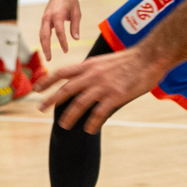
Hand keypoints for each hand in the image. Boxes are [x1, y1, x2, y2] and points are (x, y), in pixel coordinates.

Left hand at [33, 47, 164, 133]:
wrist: (149, 57)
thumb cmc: (130, 59)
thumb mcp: (104, 61)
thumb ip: (92, 70)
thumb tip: (83, 79)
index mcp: (89, 65)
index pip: (62, 72)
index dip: (47, 80)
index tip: (37, 88)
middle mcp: (92, 75)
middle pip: (66, 89)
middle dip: (51, 100)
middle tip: (40, 109)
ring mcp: (103, 86)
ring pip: (80, 103)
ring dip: (70, 116)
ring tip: (63, 125)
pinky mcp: (116, 95)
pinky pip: (99, 112)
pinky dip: (92, 122)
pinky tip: (89, 130)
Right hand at [38, 0, 81, 60]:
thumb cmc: (70, 1)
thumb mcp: (76, 13)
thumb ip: (75, 26)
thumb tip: (76, 39)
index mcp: (57, 15)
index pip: (59, 32)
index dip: (63, 42)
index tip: (66, 51)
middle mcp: (48, 17)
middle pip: (45, 35)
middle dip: (46, 48)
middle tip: (49, 59)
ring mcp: (44, 18)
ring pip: (41, 34)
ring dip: (43, 45)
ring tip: (47, 56)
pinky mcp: (44, 19)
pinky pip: (42, 31)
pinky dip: (43, 40)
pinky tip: (46, 47)